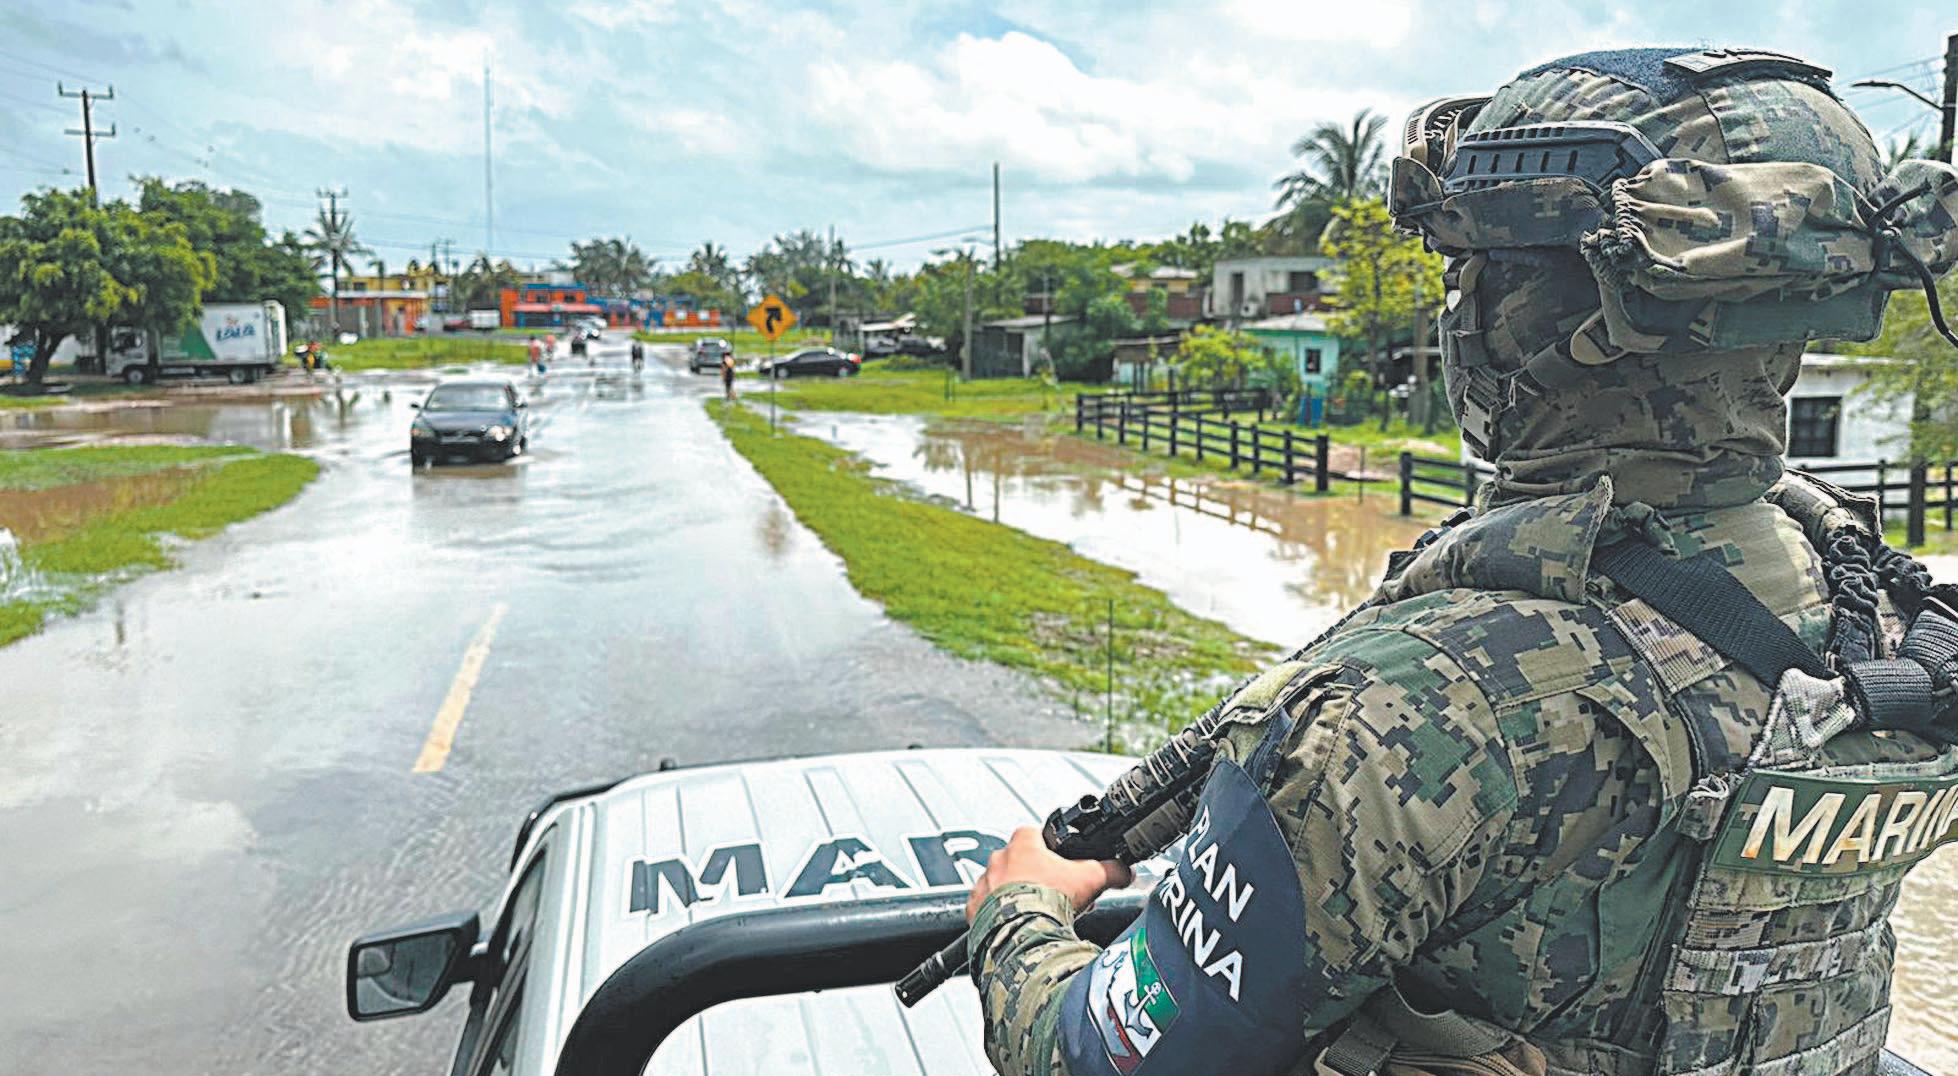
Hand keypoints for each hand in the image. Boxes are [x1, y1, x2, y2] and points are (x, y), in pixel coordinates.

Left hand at [965, 826, 1133, 922]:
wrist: (1022, 935)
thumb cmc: (1049, 902)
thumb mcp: (1091, 878)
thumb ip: (1111, 870)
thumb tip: (1125, 871)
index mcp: (1022, 843)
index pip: (1037, 835)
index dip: (1054, 852)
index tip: (1063, 867)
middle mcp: (998, 860)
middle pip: (1020, 862)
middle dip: (1037, 877)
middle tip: (1054, 895)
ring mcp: (983, 884)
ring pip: (1001, 886)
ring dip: (1016, 896)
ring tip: (1037, 914)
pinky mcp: (973, 910)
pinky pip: (986, 909)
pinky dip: (999, 917)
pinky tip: (1017, 926)